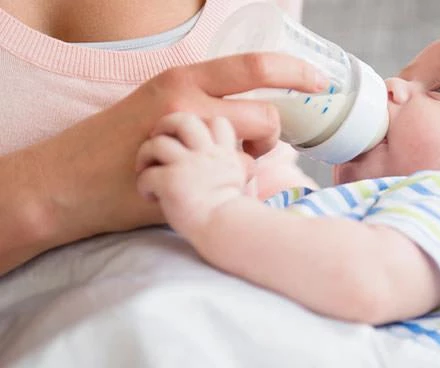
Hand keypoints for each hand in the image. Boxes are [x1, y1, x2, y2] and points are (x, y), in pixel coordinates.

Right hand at [26, 53, 326, 242]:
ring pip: (256, 153)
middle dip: (273, 135)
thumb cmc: (115, 140)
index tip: (321, 81)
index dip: (296, 72)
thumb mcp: (159, 101)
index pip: (255, 66)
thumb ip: (204, 102)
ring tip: (219, 165)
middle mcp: (190, 104)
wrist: (67, 181)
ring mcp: (189, 144)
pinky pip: (234, 182)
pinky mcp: (186, 180)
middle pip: (268, 116)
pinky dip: (231, 185)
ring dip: (251, 162)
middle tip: (255, 144)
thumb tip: (251, 117)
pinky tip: (204, 185)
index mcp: (184, 78)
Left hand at [136, 113, 245, 237]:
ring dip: (146, 155)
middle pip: (184, 119)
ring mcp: (188, 166)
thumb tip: (245, 164)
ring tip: (146, 169)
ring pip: (158, 142)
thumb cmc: (233, 215)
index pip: (217, 122)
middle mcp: (207, 154)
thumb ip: (238, 167)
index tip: (191, 143)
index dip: (201, 127)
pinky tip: (149, 196)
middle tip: (159, 140)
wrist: (227, 231)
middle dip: (165, 126)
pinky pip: (147, 174)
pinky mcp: (171, 181)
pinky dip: (143, 184)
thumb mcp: (241, 182)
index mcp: (224, 153)